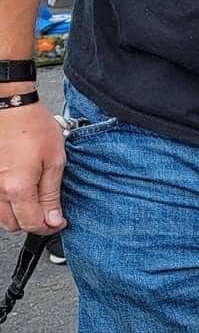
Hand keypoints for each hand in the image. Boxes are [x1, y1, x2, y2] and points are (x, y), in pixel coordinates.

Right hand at [0, 102, 66, 234]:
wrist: (9, 105)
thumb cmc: (31, 126)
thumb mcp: (54, 160)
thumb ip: (51, 194)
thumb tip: (53, 219)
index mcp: (17, 188)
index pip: (32, 224)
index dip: (49, 227)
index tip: (59, 221)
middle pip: (13, 224)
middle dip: (32, 222)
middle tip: (48, 211)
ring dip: (16, 214)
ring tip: (33, 199)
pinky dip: (4, 202)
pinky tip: (16, 190)